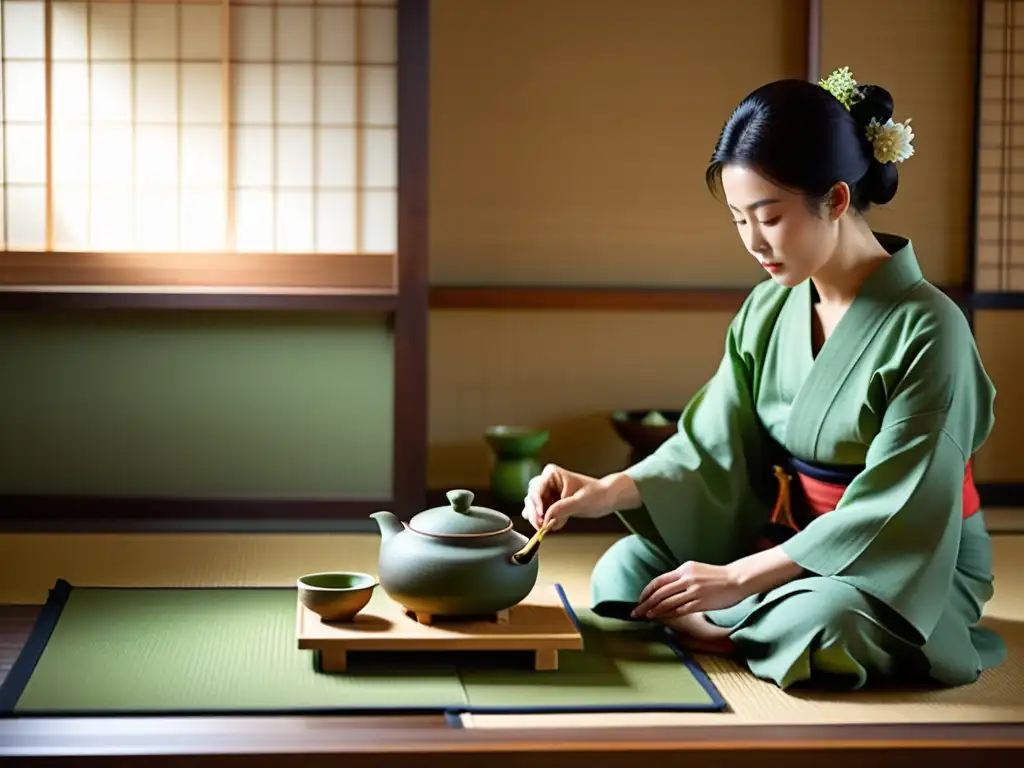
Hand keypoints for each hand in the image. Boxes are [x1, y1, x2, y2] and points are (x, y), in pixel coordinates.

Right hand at [521, 464, 611, 531]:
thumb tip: (547, 517)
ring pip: (531, 507)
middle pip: (530, 498)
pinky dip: (543, 522)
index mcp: (552, 474)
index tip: (541, 516)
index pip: (536, 489)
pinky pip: (538, 515)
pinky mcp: (548, 505)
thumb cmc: (597, 494)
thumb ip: (563, 508)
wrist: (606, 499)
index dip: (536, 503)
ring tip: (550, 526)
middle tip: (543, 526)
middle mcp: (546, 482)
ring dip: (538, 519)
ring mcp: (546, 494)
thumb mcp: (581, 501)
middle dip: (535, 514)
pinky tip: (554, 524)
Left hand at [631, 561, 746, 618]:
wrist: (737, 579)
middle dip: (645, 603)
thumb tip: (668, 589)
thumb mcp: (697, 571)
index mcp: (684, 569)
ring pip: (668, 602)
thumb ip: (682, 578)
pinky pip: (680, 609)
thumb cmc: (718, 577)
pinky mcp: (701, 602)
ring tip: (646, 616)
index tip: (640, 599)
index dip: (647, 591)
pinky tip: (662, 618)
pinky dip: (669, 614)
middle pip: (659, 592)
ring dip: (655, 610)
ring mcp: (693, 590)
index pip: (659, 581)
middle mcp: (686, 578)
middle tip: (636, 612)